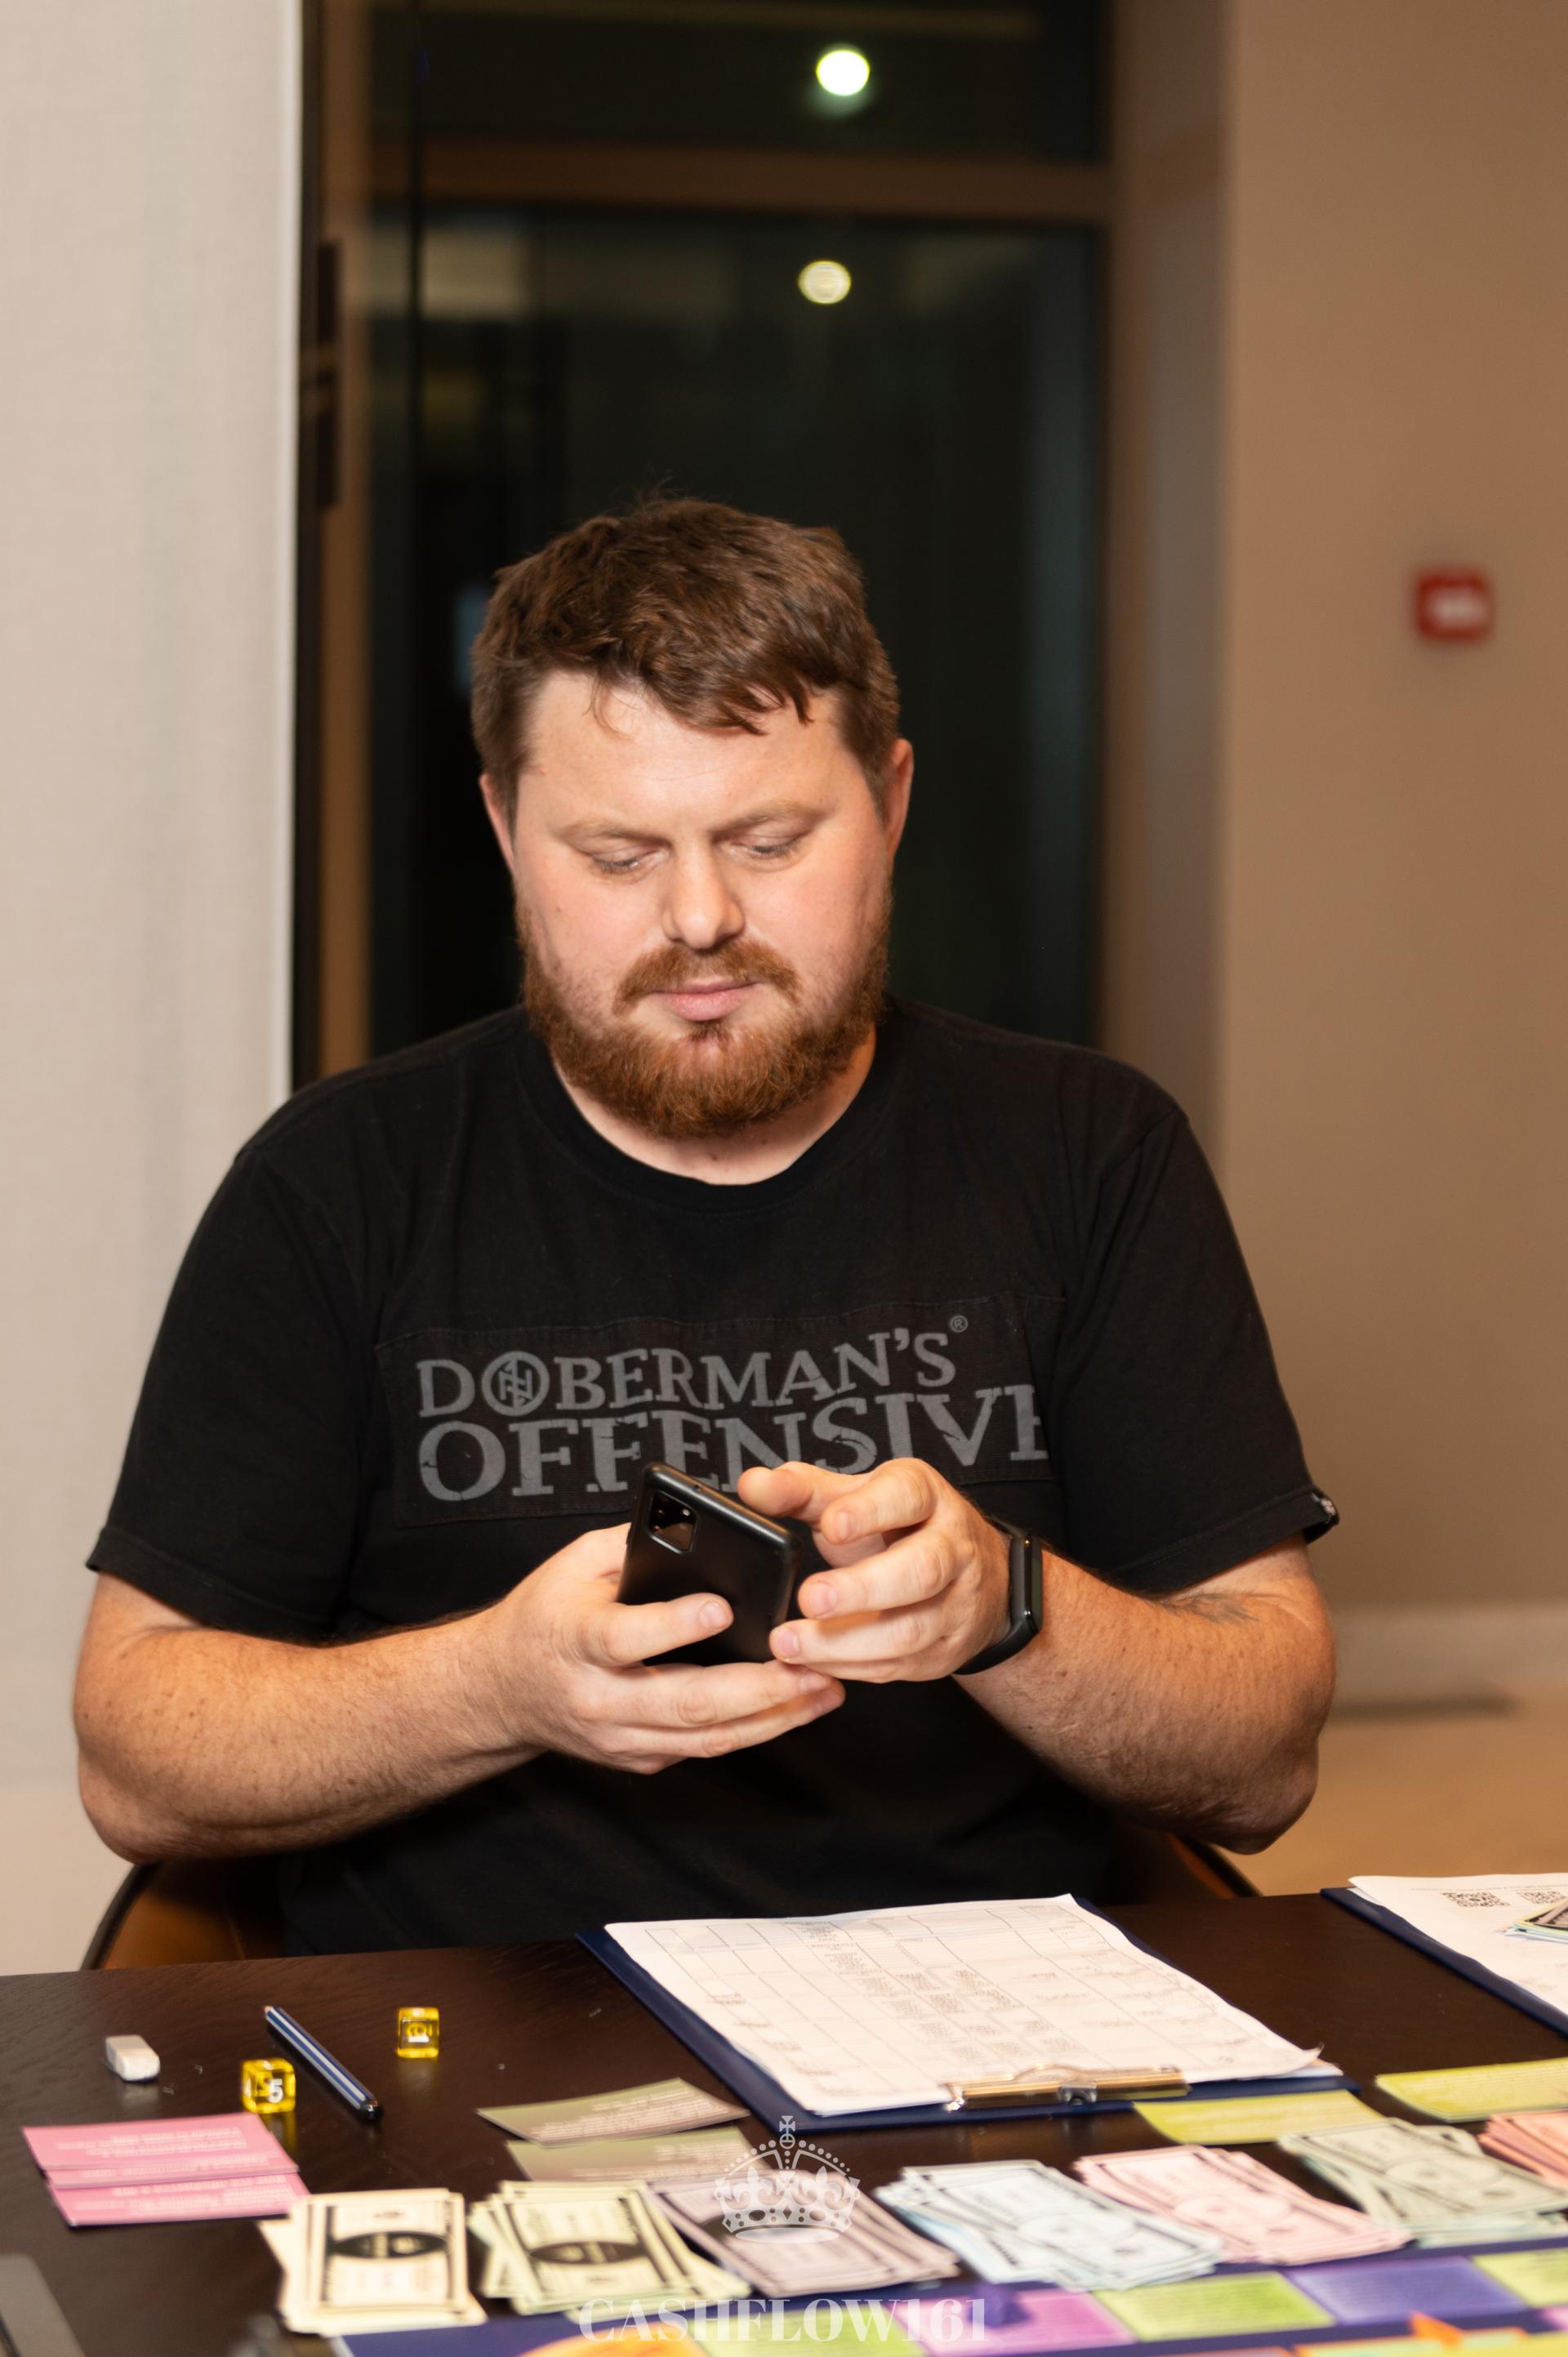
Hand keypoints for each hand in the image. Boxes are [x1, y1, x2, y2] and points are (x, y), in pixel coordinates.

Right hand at [470, 1521, 843, 1773]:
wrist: (499, 1692)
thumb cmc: (546, 1614)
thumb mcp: (573, 1564)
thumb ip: (632, 1542)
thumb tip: (698, 1521)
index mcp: (576, 1640)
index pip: (627, 1639)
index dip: (676, 1626)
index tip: (725, 1607)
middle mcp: (599, 1698)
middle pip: (685, 1702)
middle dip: (757, 1687)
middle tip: (813, 1665)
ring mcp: (620, 1738)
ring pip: (706, 1737)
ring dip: (773, 1716)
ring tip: (825, 1689)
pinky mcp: (640, 1759)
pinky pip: (706, 1748)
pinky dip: (755, 1729)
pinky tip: (797, 1706)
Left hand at [737, 1458, 1014, 1683]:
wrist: (975, 1579)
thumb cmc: (903, 1530)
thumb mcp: (858, 1499)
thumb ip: (803, 1491)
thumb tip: (753, 1485)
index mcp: (927, 1498)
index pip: (906, 1497)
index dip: (870, 1512)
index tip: (831, 1525)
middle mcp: (952, 1550)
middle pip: (919, 1571)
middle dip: (861, 1589)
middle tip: (810, 1598)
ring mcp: (954, 1606)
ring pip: (908, 1630)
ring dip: (845, 1643)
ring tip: (789, 1644)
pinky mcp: (943, 1653)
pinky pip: (896, 1667)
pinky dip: (848, 1668)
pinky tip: (810, 1665)